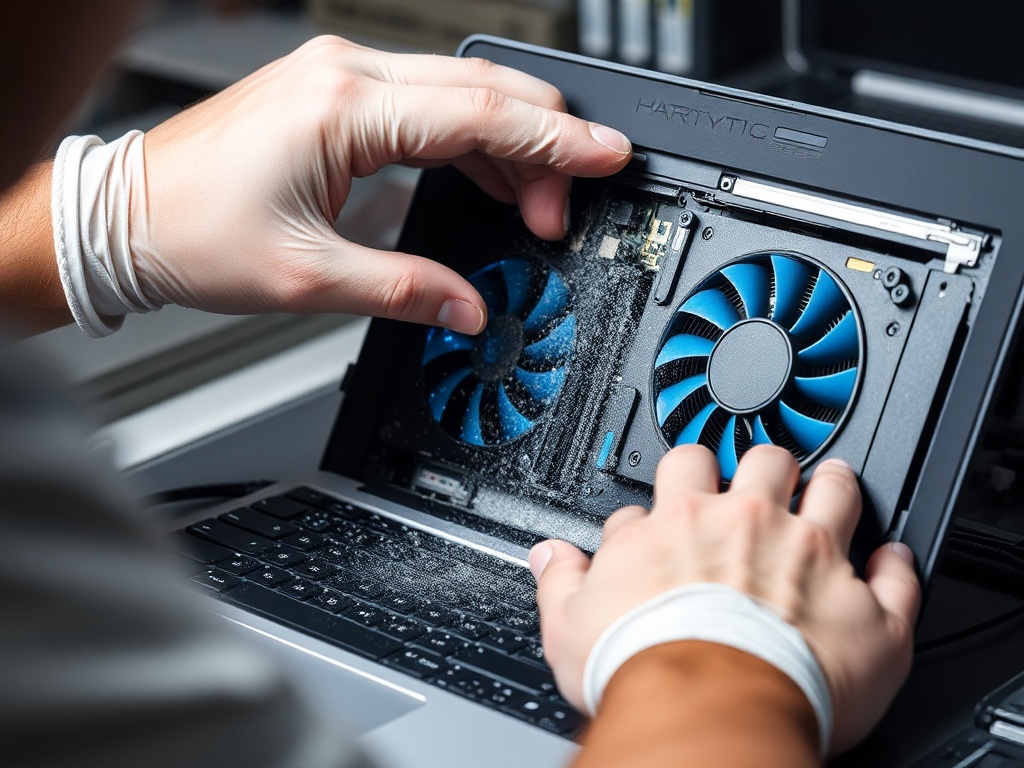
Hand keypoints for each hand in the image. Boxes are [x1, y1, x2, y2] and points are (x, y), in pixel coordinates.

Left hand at [133, 36, 631, 331]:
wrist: (124, 217)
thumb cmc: (192, 234)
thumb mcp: (311, 280)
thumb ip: (406, 290)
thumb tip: (470, 309)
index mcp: (345, 107)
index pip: (479, 114)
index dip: (555, 139)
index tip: (607, 153)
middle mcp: (345, 75)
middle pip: (480, 91)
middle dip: (540, 145)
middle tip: (563, 208)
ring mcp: (338, 79)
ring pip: (456, 97)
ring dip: (504, 147)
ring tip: (529, 210)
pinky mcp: (332, 96)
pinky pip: (422, 109)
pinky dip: (464, 144)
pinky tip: (483, 183)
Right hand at [531, 444, 920, 752]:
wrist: (704, 703)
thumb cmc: (643, 662)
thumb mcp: (569, 623)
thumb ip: (560, 580)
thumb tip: (550, 556)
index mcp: (682, 521)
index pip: (678, 476)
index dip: (678, 490)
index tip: (678, 512)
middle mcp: (749, 524)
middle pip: (761, 460)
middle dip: (760, 464)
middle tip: (761, 480)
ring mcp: (811, 557)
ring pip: (833, 489)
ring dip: (833, 485)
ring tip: (831, 485)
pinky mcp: (862, 607)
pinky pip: (893, 572)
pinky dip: (893, 564)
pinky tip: (888, 560)